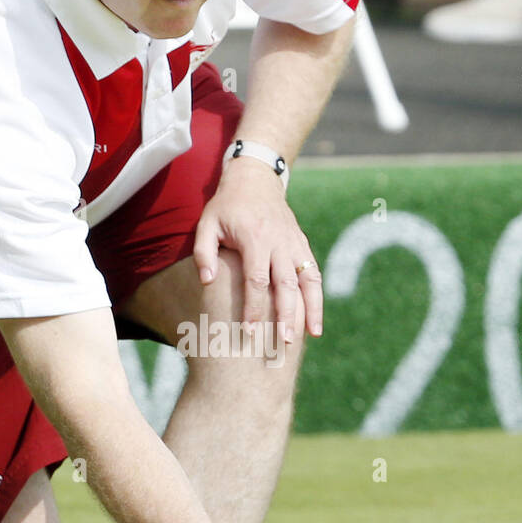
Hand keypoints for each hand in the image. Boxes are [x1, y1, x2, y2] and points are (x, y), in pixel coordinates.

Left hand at [191, 158, 322, 349]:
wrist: (256, 180)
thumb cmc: (226, 207)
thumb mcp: (207, 224)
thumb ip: (203, 253)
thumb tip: (207, 282)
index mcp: (254, 238)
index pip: (256, 280)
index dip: (254, 307)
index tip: (250, 332)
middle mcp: (279, 242)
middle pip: (285, 285)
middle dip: (285, 315)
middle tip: (282, 342)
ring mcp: (294, 244)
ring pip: (307, 280)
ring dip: (309, 309)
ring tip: (309, 336)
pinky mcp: (303, 245)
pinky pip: (313, 274)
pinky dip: (317, 298)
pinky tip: (315, 323)